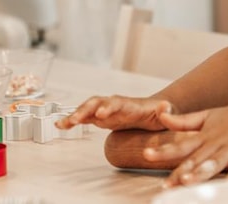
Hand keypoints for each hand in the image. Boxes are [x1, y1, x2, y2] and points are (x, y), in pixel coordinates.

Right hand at [54, 95, 173, 130]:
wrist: (154, 112)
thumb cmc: (159, 113)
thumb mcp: (167, 113)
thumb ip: (165, 110)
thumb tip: (165, 106)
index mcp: (131, 105)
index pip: (118, 103)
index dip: (109, 107)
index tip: (101, 114)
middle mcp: (115, 104)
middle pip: (98, 102)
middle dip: (86, 110)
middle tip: (76, 120)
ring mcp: (107, 109)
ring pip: (88, 108)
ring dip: (76, 114)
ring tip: (62, 124)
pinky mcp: (101, 117)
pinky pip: (85, 117)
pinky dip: (73, 120)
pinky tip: (60, 125)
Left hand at [144, 100, 227, 186]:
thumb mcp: (207, 116)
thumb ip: (183, 121)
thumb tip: (161, 116)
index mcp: (205, 136)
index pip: (181, 145)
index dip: (165, 151)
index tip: (147, 154)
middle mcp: (216, 142)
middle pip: (196, 158)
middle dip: (180, 171)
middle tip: (166, 183)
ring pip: (215, 162)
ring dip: (202, 172)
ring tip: (188, 181)